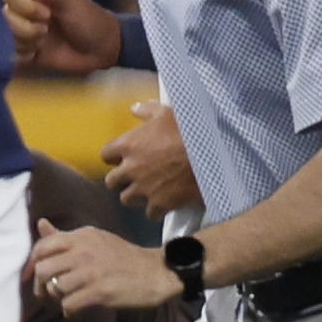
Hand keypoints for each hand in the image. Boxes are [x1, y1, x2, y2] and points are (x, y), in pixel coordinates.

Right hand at [2, 0, 124, 74]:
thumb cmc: (91, 21)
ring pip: (7, 34)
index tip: (46, 13)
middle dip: (23, 26)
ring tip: (44, 42)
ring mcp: (26, 31)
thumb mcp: (74, 4)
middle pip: (6, 14)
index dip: (22, 4)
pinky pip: (12, 52)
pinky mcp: (27, 50)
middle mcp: (28, 11)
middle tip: (45, 30)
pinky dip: (23, 54)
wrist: (102, 50)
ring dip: (25, 40)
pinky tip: (38, 54)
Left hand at [26, 219, 183, 314]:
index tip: (34, 276)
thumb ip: (65, 236)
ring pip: (55, 288)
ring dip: (55, 299)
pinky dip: (68, 311)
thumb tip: (40, 224)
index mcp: (81, 236)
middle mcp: (84, 251)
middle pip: (43, 269)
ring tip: (65, 301)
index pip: (42, 247)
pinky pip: (69, 304)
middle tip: (47, 293)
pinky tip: (75, 311)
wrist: (157, 271)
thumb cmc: (121, 257)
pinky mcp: (101, 291)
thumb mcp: (95, 239)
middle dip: (40, 285)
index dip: (32, 264)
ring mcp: (92, 271)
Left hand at [106, 98, 200, 218]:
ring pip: (127, 199)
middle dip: (123, 180)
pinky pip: (150, 213)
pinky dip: (157, 210)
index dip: (116, 158)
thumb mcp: (168, 112)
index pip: (106, 155)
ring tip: (150, 190)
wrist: (215, 153)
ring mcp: (144, 188)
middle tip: (137, 176)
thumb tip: (135, 108)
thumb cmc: (191, 129)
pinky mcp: (160, 203)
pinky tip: (167, 203)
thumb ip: (148, 111)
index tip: (125, 158)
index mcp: (128, 145)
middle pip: (112, 181)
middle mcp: (131, 168)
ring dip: (137, 196)